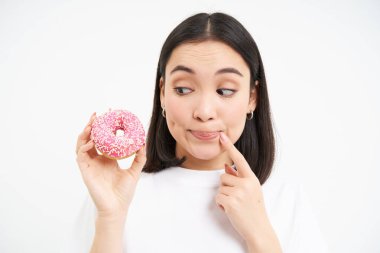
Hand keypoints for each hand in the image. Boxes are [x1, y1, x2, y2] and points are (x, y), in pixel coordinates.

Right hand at [75, 112, 145, 219]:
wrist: (117, 208)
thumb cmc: (124, 192)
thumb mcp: (134, 171)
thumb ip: (139, 157)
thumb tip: (143, 142)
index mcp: (107, 159)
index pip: (103, 139)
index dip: (104, 128)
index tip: (109, 115)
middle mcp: (97, 160)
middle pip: (91, 138)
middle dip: (92, 126)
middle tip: (97, 114)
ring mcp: (90, 165)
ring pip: (82, 144)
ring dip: (85, 133)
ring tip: (91, 123)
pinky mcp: (85, 171)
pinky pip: (80, 156)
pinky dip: (84, 147)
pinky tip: (91, 142)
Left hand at [215, 132, 281, 251]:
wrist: (258, 229)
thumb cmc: (254, 209)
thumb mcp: (251, 190)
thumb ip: (240, 178)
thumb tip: (226, 166)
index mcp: (252, 178)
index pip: (240, 159)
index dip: (230, 147)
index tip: (222, 136)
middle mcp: (246, 183)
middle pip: (223, 176)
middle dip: (226, 186)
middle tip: (237, 198)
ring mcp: (239, 193)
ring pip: (220, 187)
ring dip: (223, 196)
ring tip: (235, 205)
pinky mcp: (231, 202)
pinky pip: (217, 197)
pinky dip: (221, 204)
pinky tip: (231, 210)